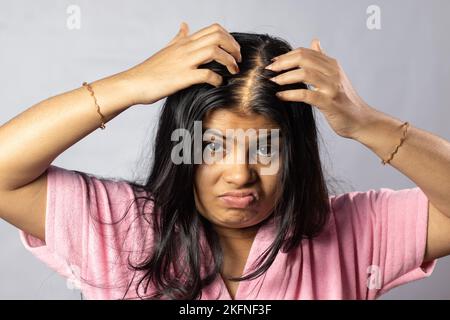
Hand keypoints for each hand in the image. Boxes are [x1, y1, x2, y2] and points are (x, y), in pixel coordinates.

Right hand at [121, 22, 241, 104]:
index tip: (233, 51)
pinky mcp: (182, 78)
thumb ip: (179, 37)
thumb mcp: (167, 48)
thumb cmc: (150, 70)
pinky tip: (218, 84)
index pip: (214, 29)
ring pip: (214, 51)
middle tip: (237, 61)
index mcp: (185, 42)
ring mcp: (184, 62)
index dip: (229, 38)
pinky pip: (206, 74)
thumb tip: (184, 24)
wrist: (133, 83)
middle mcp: (186, 48)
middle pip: (218, 36)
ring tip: (233, 71)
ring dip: (229, 61)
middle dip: (233, 48)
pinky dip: (217, 79)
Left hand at [266, 39, 373, 138]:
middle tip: (269, 70)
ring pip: (304, 74)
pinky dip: (291, 94)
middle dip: (283, 63)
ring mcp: (332, 87)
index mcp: (332, 65)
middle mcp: (333, 73)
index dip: (286, 55)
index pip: (305, 52)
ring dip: (285, 77)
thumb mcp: (335, 76)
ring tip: (273, 81)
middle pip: (304, 58)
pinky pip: (306, 95)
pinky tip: (280, 96)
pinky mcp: (329, 103)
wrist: (361, 120)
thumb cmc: (345, 100)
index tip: (273, 62)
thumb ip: (322, 59)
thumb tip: (315, 41)